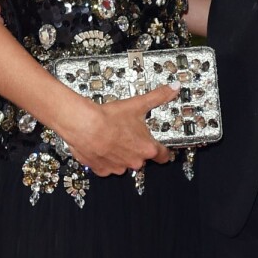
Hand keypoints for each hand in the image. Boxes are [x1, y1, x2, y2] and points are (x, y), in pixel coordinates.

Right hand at [60, 88, 176, 175]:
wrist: (84, 125)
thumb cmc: (109, 118)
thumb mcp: (138, 104)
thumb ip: (158, 97)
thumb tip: (173, 88)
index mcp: (147, 148)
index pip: (163, 156)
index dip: (163, 151)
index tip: (160, 148)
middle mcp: (135, 162)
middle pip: (141, 158)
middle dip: (136, 148)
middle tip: (128, 135)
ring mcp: (118, 168)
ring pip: (124, 163)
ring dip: (120, 154)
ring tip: (113, 138)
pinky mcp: (102, 170)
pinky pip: (107, 167)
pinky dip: (105, 158)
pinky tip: (102, 145)